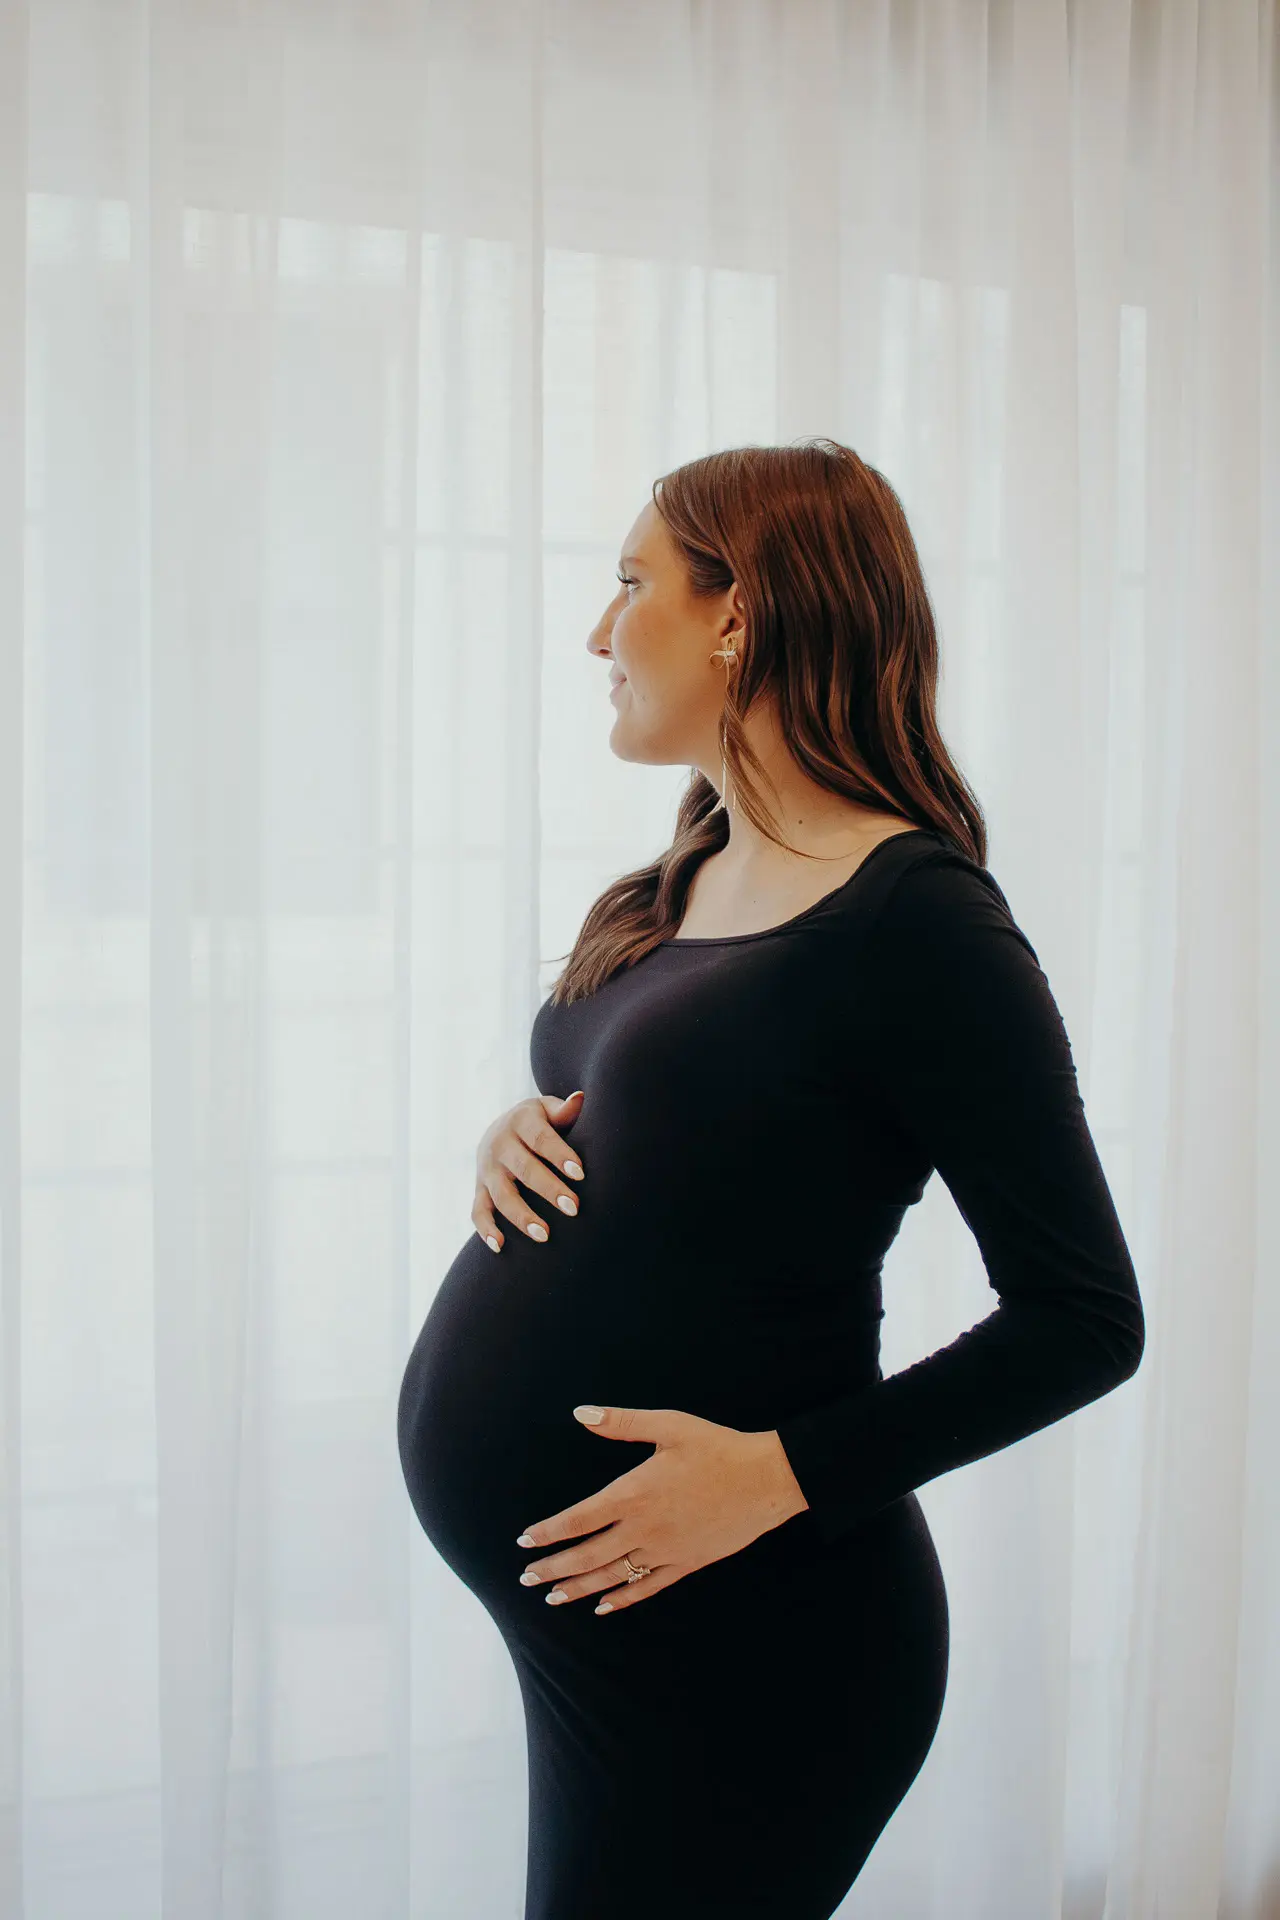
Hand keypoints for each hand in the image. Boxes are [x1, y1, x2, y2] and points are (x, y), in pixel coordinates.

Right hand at [473, 1089, 585, 1252]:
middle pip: (523, 1168)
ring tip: (545, 1236)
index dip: (559, 1155)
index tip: (581, 1173)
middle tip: (574, 1208)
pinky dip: (486, 1229)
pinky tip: (500, 1247)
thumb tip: (580, 1098)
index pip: (540, 1139)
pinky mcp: (478, 1188)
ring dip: (521, 1216)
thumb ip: (564, 1111)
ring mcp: (486, 1169)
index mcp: (520, 1120)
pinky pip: (478, 1211)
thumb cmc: (539, 1121)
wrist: (504, 1128)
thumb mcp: (548, 1110)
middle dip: (548, 1189)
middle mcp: (499, 1144)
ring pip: (501, 1195)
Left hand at [515, 1404, 809, 1613]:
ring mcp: (665, 1551)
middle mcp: (645, 1528)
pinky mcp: (687, 1563)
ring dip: (579, 1589)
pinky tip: (603, 1606)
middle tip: (526, 1578)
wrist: (767, 1480)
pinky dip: (622, 1599)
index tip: (524, 1540)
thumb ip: (621, 1423)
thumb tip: (579, 1413)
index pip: (578, 1519)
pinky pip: (647, 1588)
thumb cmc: (718, 1448)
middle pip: (588, 1555)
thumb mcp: (669, 1425)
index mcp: (634, 1493)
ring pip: (612, 1576)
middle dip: (554, 1568)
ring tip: (552, 1597)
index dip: (549, 1532)